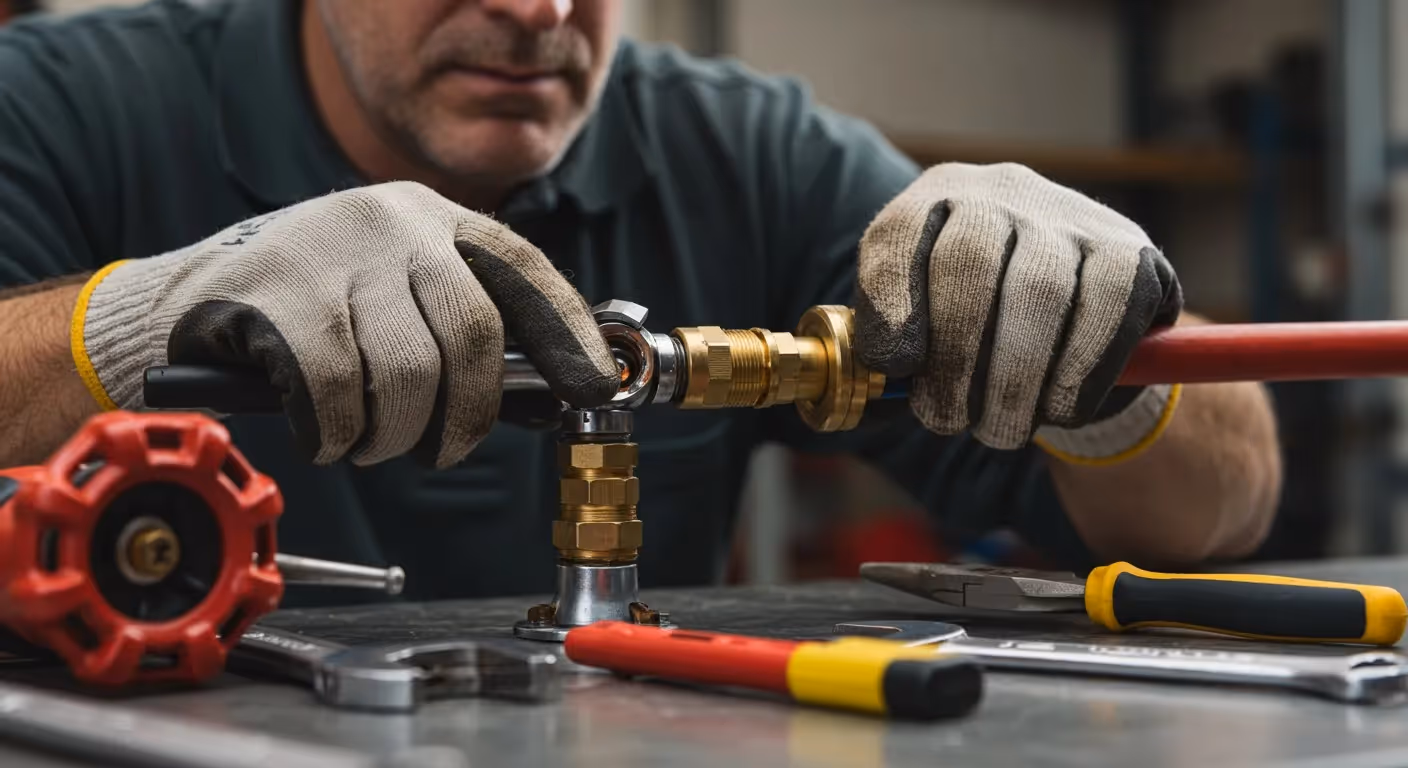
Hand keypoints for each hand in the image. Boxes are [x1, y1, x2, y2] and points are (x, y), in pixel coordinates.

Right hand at [73, 181, 617, 467]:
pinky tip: (325, 433)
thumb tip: (544, 388)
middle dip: (467, 415)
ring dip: (393, 434)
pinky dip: (338, 433)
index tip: (594, 386)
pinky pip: (338, 392)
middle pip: (473, 334)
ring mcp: (333, 252)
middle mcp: (392, 222)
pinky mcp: (277, 295)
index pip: (524, 272)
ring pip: (407, 373)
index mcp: (432, 217)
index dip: (567, 334)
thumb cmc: (313, 306)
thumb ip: (458, 320)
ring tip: (368, 439)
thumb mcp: (394, 286)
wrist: (191, 294)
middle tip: (441, 449)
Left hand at [855, 163, 1181, 459]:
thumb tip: (876, 397)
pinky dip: (1080, 370)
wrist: (1072, 318)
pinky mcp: (1132, 250)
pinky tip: (1057, 409)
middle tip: (946, 420)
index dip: (889, 304)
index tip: (895, 367)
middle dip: (955, 356)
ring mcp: (1069, 215)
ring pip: (1041, 291)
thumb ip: (888, 358)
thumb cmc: (972, 328)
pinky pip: (1109, 308)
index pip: (898, 236)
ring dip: (1015, 378)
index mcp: (932, 200)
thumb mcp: (918, 329)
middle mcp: (1000, 192)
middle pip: (970, 262)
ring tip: (999, 430)